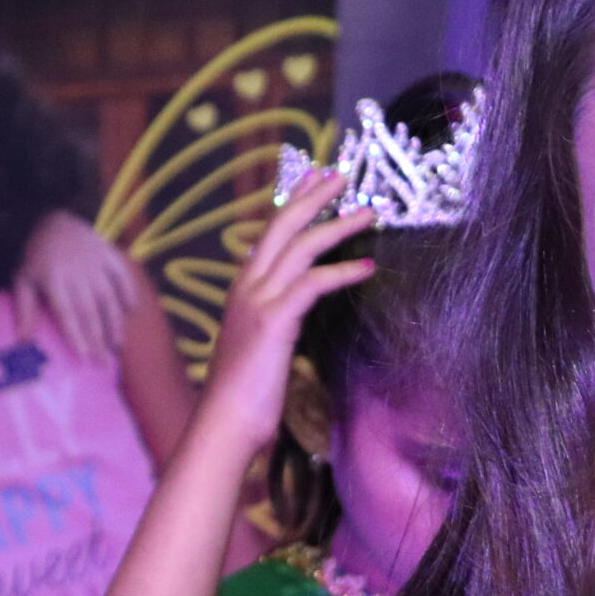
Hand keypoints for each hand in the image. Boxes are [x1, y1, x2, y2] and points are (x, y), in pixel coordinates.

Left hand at [15, 211, 144, 360]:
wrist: (56, 219)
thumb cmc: (37, 255)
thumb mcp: (23, 279)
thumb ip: (25, 309)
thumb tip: (23, 341)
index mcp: (54, 280)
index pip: (68, 314)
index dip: (77, 336)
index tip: (84, 358)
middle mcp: (78, 274)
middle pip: (90, 312)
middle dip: (98, 339)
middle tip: (103, 363)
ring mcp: (97, 265)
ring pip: (109, 299)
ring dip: (115, 324)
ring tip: (117, 347)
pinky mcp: (111, 257)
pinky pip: (124, 277)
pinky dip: (129, 294)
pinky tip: (132, 311)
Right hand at [189, 176, 373, 464]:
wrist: (225, 422)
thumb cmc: (246, 392)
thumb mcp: (261, 344)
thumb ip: (276, 319)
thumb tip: (296, 310)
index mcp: (243, 289)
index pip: (270, 234)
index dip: (293, 203)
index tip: (315, 181)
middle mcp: (246, 286)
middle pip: (282, 226)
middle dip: (312, 196)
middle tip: (340, 174)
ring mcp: (257, 301)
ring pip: (300, 247)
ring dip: (338, 225)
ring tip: (369, 211)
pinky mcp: (273, 321)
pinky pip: (312, 284)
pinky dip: (342, 271)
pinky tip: (368, 266)